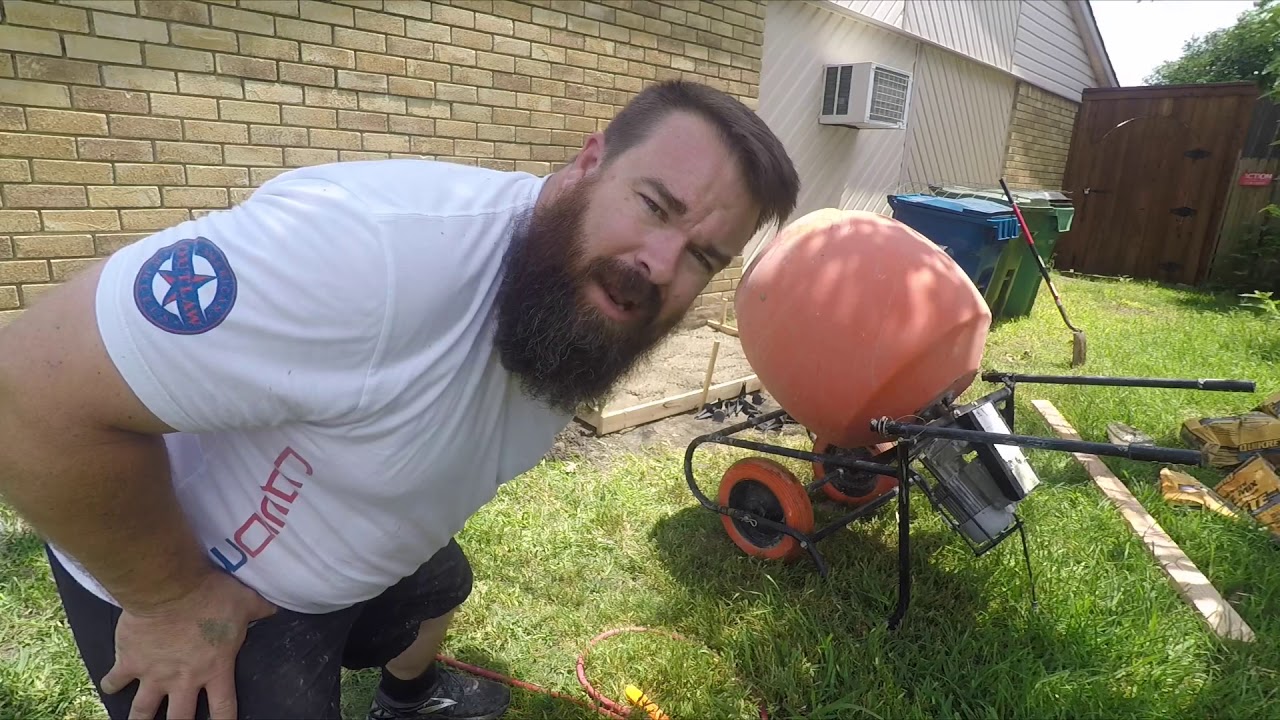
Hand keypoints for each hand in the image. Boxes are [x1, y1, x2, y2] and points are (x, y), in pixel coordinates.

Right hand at [101, 570, 276, 719]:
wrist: (168, 588)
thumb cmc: (211, 595)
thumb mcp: (246, 601)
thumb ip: (261, 610)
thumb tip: (276, 609)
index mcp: (215, 670)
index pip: (224, 709)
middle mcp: (184, 680)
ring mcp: (154, 675)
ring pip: (143, 712)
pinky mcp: (128, 663)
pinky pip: (115, 681)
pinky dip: (111, 685)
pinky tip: (110, 687)